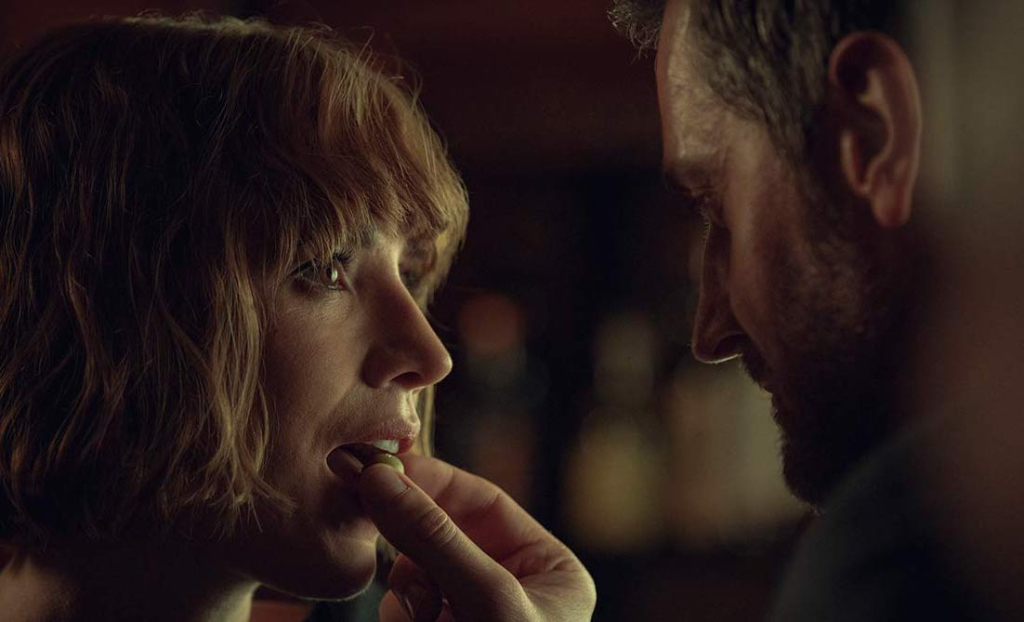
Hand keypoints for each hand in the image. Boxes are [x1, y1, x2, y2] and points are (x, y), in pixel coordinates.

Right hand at [357, 454, 595, 621]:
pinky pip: (403, 608)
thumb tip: (380, 478)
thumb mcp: (487, 598)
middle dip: (414, 543)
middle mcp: (511, 589)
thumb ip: (436, 538)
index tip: (382, 469)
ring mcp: (472, 615)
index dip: (432, 482)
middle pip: (443, 534)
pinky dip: (401, 616)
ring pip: (415, 573)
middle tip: (369, 516)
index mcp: (548, 569)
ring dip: (408, 590)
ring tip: (427, 615)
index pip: (484, 502)